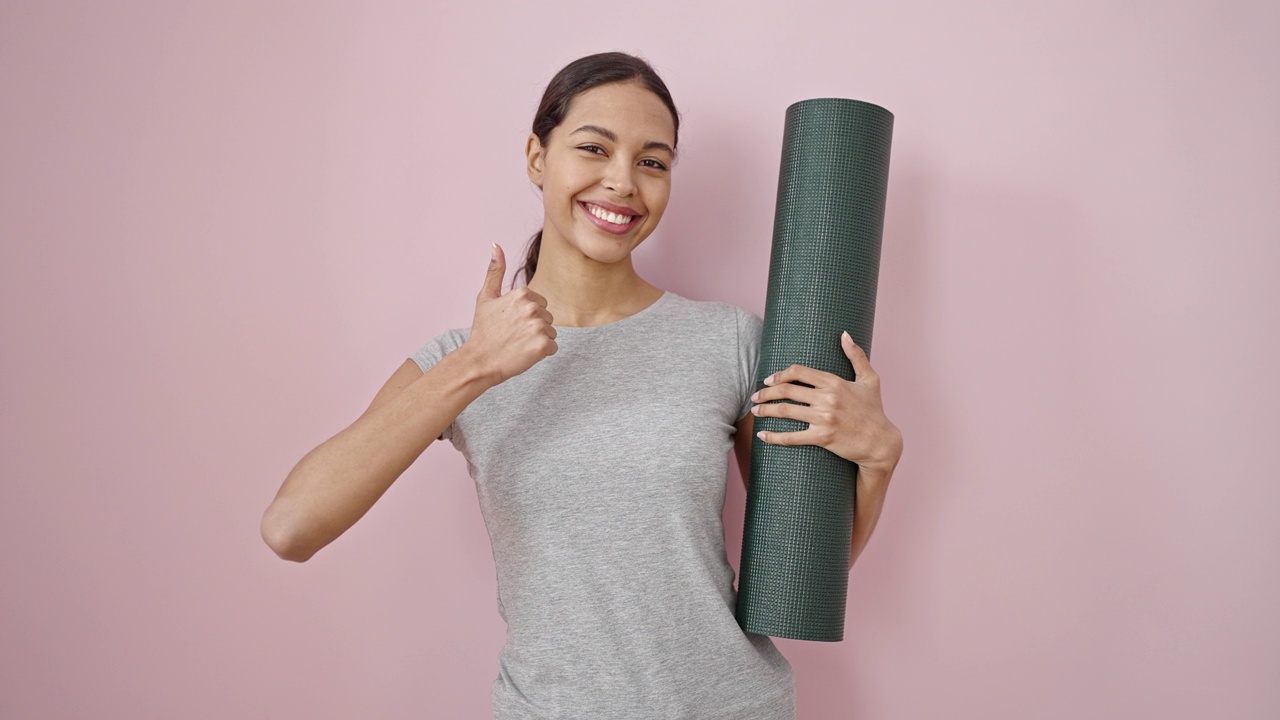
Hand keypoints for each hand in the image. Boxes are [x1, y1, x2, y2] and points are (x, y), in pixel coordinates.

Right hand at [463, 244, 557, 383]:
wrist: (480, 361)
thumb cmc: (483, 330)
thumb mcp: (485, 297)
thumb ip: (494, 270)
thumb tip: (495, 245)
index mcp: (522, 293)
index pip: (540, 304)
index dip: (526, 316)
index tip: (509, 323)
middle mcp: (533, 307)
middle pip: (548, 318)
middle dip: (534, 327)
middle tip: (513, 335)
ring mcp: (539, 326)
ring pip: (551, 333)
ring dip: (538, 341)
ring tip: (518, 344)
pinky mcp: (543, 345)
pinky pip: (553, 348)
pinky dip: (541, 353)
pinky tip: (524, 353)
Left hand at [750, 331, 901, 473]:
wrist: (881, 443)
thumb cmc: (874, 410)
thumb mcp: (870, 379)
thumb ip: (856, 355)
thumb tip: (844, 334)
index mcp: (834, 382)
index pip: (798, 372)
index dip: (779, 375)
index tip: (768, 380)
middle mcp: (828, 398)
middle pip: (787, 391)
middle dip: (766, 392)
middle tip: (754, 396)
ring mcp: (824, 418)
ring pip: (785, 411)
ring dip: (765, 410)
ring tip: (755, 411)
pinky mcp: (823, 437)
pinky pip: (792, 437)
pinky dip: (774, 437)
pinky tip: (762, 435)